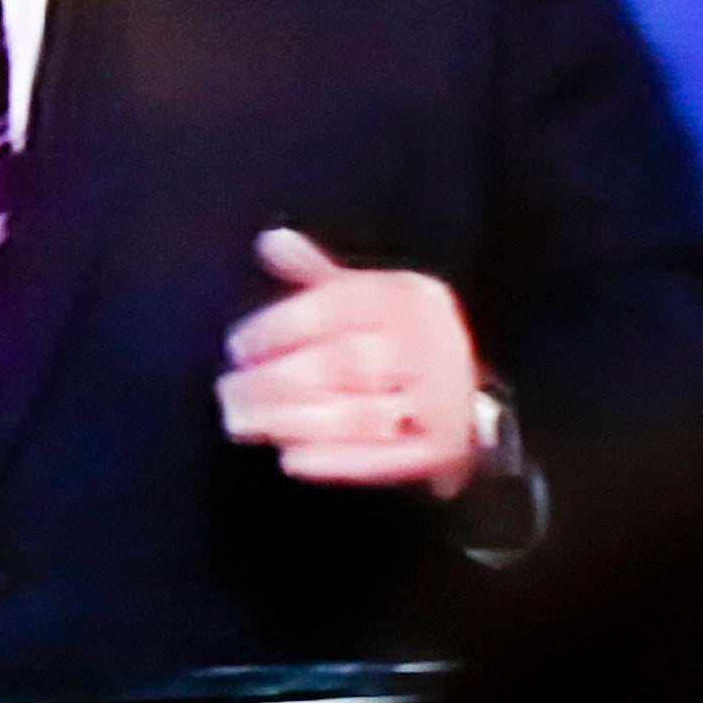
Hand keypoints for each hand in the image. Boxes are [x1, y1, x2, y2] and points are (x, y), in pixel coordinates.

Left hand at [218, 229, 488, 495]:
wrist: (473, 401)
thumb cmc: (401, 345)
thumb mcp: (369, 298)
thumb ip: (319, 275)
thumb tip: (272, 241)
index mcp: (410, 299)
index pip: (337, 306)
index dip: (279, 326)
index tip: (238, 348)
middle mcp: (433, 343)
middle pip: (343, 362)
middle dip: (275, 381)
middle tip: (228, 394)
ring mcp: (443, 400)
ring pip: (358, 413)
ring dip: (293, 422)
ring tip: (245, 424)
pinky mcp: (444, 448)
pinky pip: (383, 460)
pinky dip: (335, 461)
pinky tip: (292, 460)